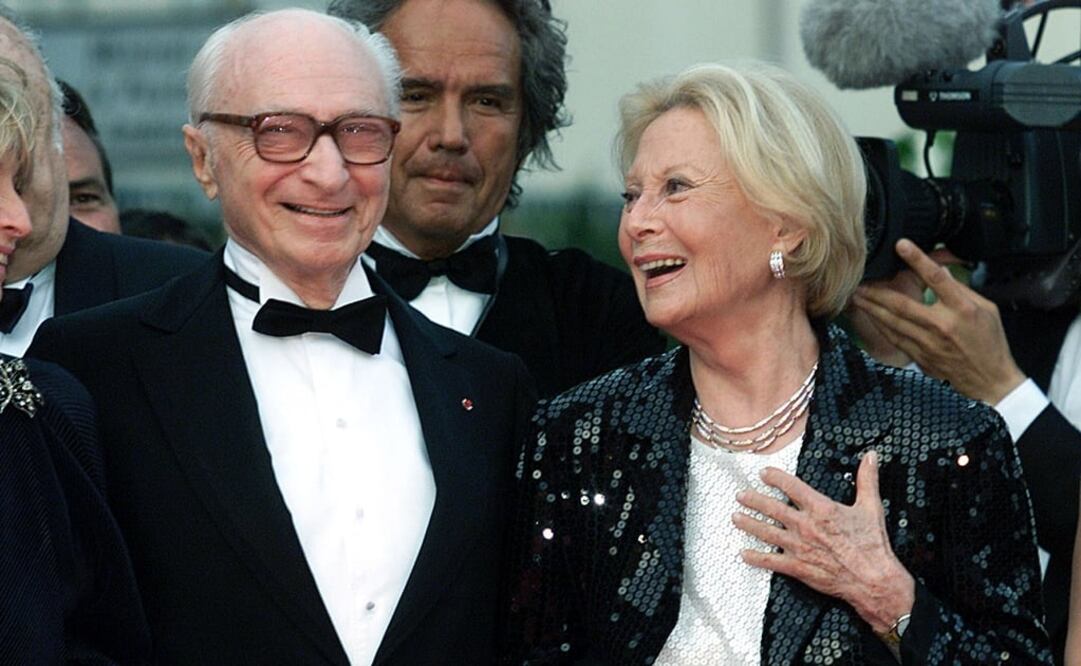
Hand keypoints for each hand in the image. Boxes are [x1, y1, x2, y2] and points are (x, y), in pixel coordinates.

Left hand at [734, 450, 914, 633]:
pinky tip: (743, 554)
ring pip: (767, 533)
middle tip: (740, 495)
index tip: (764, 473)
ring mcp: (800, 547)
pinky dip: (756, 558)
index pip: (792, 487)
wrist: (874, 579)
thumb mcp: (871, 507)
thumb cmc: (872, 544)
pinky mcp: (799, 567)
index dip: (775, 478)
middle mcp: (806, 526)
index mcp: (821, 509)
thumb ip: (867, 479)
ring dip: (749, 524)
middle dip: (754, 500)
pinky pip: (772, 562)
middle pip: (773, 509)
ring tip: (735, 517)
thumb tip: (871, 456)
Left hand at [850, 239, 1025, 403]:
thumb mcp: (988, 309)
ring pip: (892, 322)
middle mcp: (942, 325)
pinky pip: (894, 338)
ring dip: (871, 308)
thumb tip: (942, 271)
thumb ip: (962, 289)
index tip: (902, 245)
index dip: (918, 259)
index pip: (937, 278)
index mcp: (962, 308)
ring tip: (856, 296)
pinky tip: (870, 317)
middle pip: (902, 303)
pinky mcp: (920, 356)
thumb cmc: (991, 343)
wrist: (989, 381)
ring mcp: (928, 343)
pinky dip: (880, 326)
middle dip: (877, 291)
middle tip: (859, 280)